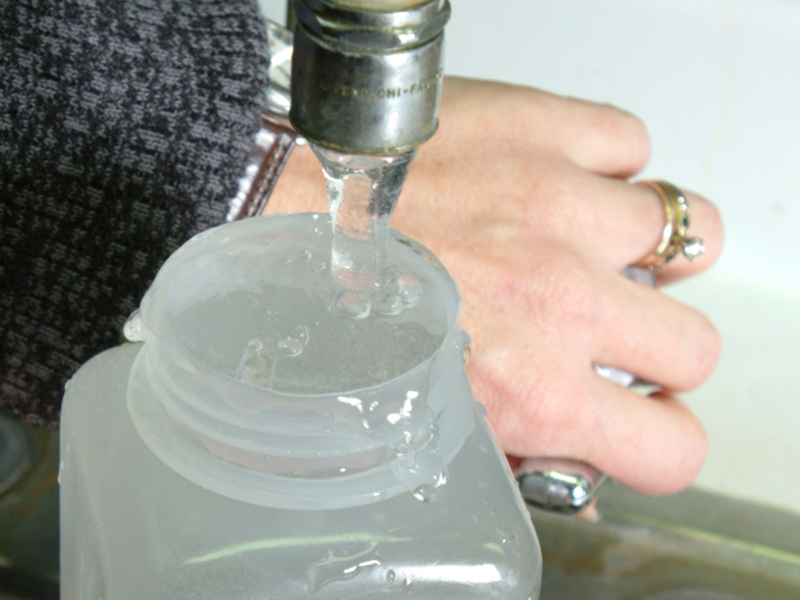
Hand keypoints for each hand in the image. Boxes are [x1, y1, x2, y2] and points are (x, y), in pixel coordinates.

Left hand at [266, 77, 723, 495]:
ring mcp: (558, 206)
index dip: (659, 439)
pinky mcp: (540, 128)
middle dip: (660, 352)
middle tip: (612, 335)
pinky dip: (608, 165)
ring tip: (592, 249)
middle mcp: (559, 299)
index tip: (637, 420)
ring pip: (693, 231)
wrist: (268, 206)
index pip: (672, 448)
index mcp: (529, 388)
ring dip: (648, 250)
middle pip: (694, 346)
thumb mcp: (418, 417)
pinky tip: (560, 184)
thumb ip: (506, 441)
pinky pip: (631, 143)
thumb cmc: (322, 309)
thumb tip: (561, 454)